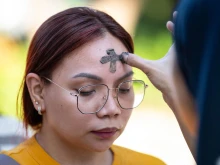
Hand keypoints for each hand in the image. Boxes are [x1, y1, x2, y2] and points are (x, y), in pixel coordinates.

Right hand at [123, 11, 197, 144]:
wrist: (177, 96)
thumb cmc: (167, 80)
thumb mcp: (150, 68)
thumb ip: (136, 61)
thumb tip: (124, 56)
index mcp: (177, 50)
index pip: (177, 32)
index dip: (173, 26)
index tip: (168, 23)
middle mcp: (181, 56)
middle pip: (180, 41)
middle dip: (175, 35)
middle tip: (170, 29)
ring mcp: (181, 64)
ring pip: (179, 52)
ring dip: (174, 47)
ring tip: (170, 44)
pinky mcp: (178, 72)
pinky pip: (176, 61)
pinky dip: (172, 58)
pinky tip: (167, 62)